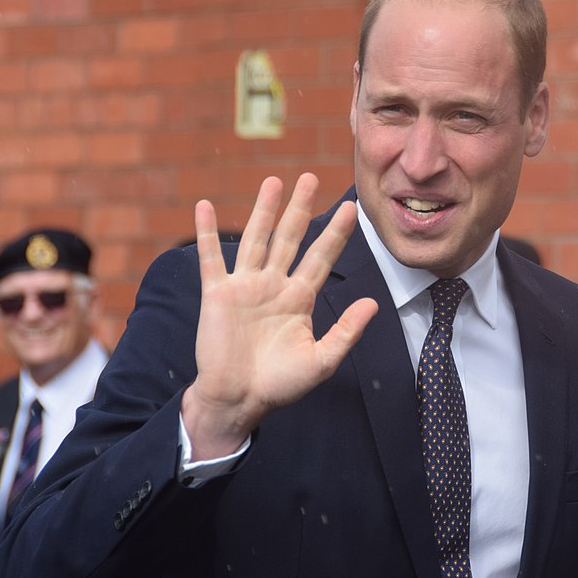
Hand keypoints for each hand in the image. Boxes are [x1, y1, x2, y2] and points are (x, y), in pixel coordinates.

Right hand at [181, 173, 377, 459]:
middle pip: (290, 237)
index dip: (336, 233)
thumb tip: (373, 303)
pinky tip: (205, 207)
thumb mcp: (321, 360)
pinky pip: (212, 258)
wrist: (239, 400)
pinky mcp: (218, 294)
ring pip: (256, 239)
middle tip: (310, 177)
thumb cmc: (280, 385)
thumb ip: (345, 331)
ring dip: (264, 210)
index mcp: (299, 298)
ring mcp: (245, 286)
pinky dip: (208, 232)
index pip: (321, 257)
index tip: (351, 207)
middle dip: (300, 208)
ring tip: (274, 181)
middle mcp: (274, 285)